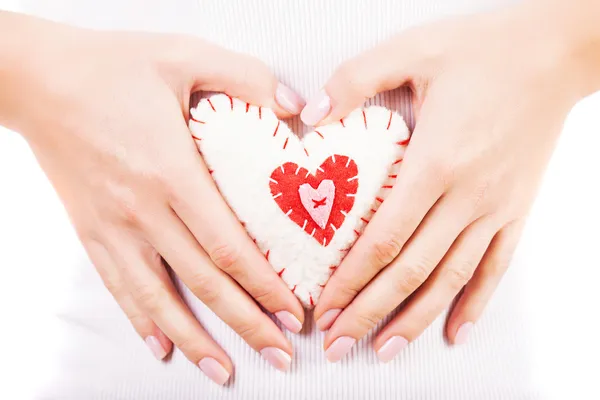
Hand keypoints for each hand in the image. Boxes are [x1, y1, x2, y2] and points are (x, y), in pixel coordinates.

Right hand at [3, 14, 305, 382]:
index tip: (293, 313)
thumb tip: (296, 107)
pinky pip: (119, 286)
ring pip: (159, 298)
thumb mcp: (184, 54)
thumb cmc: (112, 66)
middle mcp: (143, 210)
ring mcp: (113, 226)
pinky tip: (162, 347)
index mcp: (172, 170)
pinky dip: (142, 321)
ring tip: (228, 373)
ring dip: (197, 341)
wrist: (37, 80)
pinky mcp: (91, 231)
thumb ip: (247, 77)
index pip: (229, 246)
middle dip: (247, 325)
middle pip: (204, 282)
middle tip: (280, 356)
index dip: (264, 286)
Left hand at [306, 1, 599, 361]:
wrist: (555, 53)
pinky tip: (456, 332)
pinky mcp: (516, 209)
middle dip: (370, 313)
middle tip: (338, 346)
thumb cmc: (483, 50)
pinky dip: (475, 302)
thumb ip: (354, 80)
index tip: (325, 308)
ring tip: (384, 351)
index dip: (351, 279)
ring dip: (414, 319)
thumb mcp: (411, 49)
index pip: (383, 238)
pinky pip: (495, 267)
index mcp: (435, 161)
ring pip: (450, 278)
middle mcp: (466, 196)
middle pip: (411, 270)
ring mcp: (495, 208)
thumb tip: (310, 115)